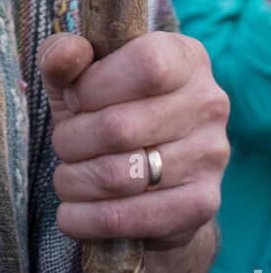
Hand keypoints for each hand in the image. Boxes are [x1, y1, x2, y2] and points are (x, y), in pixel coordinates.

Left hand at [38, 31, 228, 250]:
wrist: (152, 174)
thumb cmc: (109, 108)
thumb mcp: (81, 75)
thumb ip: (64, 55)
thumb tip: (65, 54)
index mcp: (184, 56)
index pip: (144, 64)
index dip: (94, 85)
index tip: (73, 99)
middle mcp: (208, 102)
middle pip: (120, 126)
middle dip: (71, 140)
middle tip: (62, 145)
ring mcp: (211, 155)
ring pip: (120, 175)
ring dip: (75, 180)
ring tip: (66, 178)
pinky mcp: (202, 203)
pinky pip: (132, 217)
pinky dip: (88, 218)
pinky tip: (72, 214)